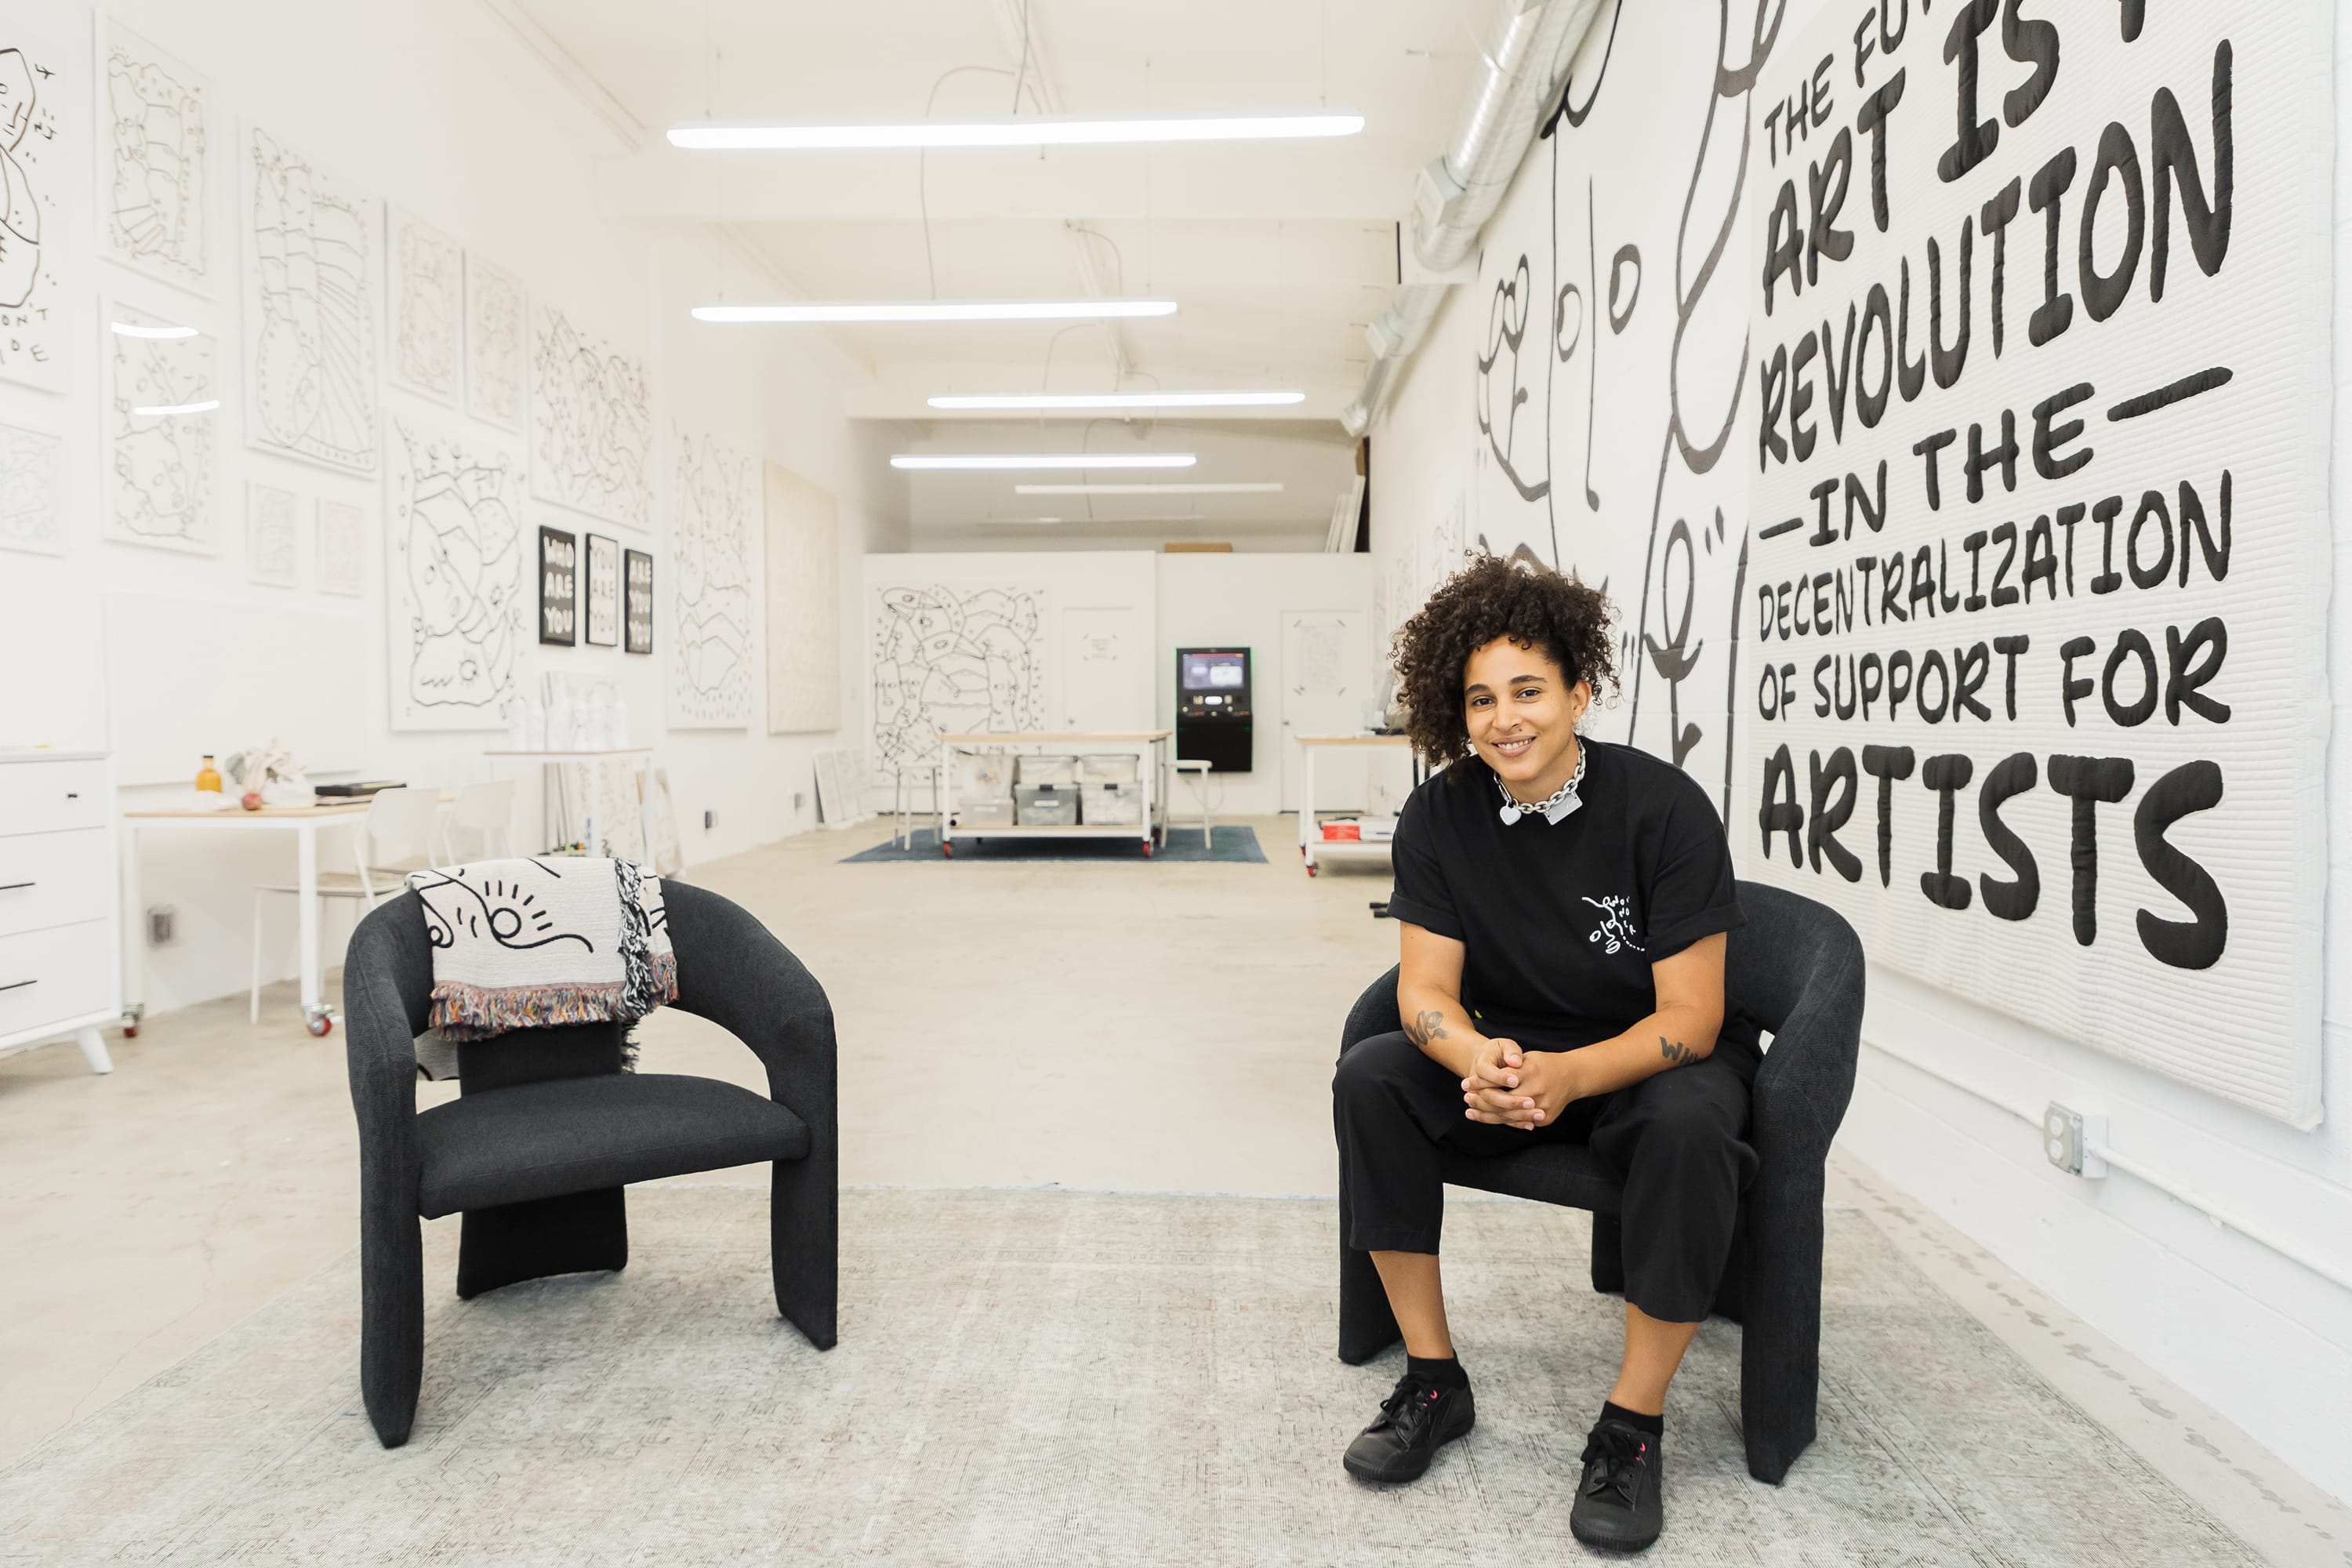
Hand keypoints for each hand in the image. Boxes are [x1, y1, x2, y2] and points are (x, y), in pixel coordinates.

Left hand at [1463, 1048, 1581, 1130]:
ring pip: (1509, 1116)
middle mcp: (1537, 1091)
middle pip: (1502, 1101)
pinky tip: (1488, 1118)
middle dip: (1481, 1101)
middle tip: (1466, 1098)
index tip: (1466, 1083)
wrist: (1573, 1076)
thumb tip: (1484, 1075)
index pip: (1499, 1080)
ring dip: (1487, 1115)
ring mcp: (1542, 1107)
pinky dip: (1502, 1121)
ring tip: (1470, 1111)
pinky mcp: (1545, 1118)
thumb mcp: (1527, 1058)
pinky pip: (1519, 1123)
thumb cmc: (1545, 1064)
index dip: (1480, 1082)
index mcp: (1530, 1072)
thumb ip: (1508, 1067)